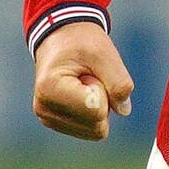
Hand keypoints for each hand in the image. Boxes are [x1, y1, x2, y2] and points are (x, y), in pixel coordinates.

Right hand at [32, 22, 133, 140]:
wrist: (63, 38)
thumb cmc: (82, 42)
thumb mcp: (104, 53)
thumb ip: (119, 81)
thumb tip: (124, 111)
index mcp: (50, 89)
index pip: (97, 110)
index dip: (103, 88)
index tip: (88, 70)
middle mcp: (44, 109)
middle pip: (97, 125)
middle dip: (102, 98)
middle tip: (88, 75)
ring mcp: (48, 119)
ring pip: (95, 130)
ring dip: (99, 105)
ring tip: (84, 81)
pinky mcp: (57, 123)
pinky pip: (91, 130)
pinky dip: (94, 111)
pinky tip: (81, 91)